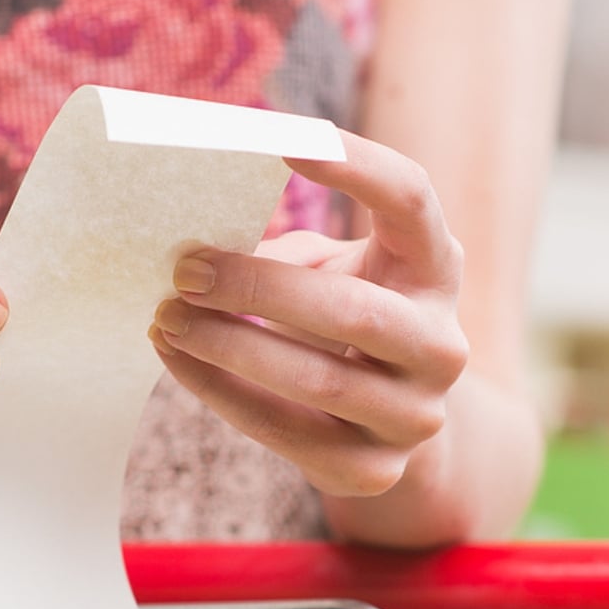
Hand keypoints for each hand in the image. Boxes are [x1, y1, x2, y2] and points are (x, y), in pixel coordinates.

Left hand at [148, 130, 468, 499]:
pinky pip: (285, 431)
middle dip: (257, 289)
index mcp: (436, 269)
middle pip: (353, 311)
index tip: (278, 139)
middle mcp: (442, 344)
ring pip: (315, 379)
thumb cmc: (344, 322)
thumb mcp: (336, 273)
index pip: (411, 199)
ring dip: (227, 346)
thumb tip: (200, 248)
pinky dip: (220, 393)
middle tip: (184, 270)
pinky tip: (176, 361)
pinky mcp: (374, 470)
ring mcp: (415, 415)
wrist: (387, 425)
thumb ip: (289, 254)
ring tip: (165, 319)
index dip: (355, 165)